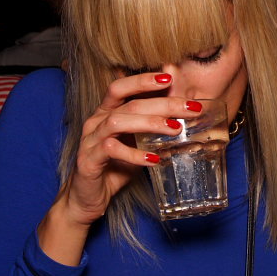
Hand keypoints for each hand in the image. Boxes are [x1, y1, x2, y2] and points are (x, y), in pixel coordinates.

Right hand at [62, 72, 198, 226]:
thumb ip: (152, 126)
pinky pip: (110, 150)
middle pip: (129, 104)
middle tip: (189, 107)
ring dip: (149, 123)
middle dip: (162, 103)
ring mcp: (90, 140)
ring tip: (175, 129)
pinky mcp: (88, 161)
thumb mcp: (137, 143)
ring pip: (118, 122)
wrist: (87, 198)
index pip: (121, 87)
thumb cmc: (115, 167)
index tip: (170, 77)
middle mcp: (96, 122)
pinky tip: (153, 159)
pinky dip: (134, 154)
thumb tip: (182, 111)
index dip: (143, 80)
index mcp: (106, 112)